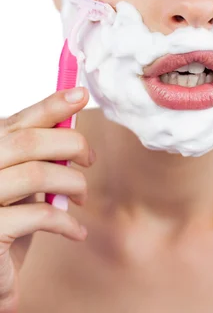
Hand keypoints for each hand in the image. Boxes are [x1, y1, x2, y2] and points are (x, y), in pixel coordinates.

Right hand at [0, 88, 93, 311]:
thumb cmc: (8, 217)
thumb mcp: (23, 180)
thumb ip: (39, 154)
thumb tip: (73, 125)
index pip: (20, 120)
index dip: (52, 105)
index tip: (82, 94)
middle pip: (29, 141)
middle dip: (71, 145)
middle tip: (90, 159)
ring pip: (37, 174)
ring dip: (72, 184)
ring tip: (81, 196)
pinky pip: (40, 215)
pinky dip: (67, 222)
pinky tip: (76, 232)